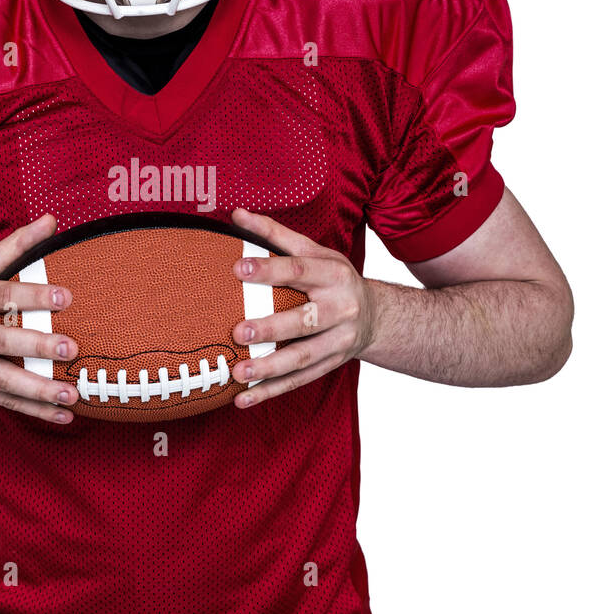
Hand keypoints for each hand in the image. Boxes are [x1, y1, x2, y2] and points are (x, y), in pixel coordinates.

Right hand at [0, 213, 78, 422]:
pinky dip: (33, 410)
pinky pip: (3, 401)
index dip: (33, 295)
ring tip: (72, 395)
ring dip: (38, 391)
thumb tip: (52, 220)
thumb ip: (14, 245)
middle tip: (71, 349)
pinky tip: (63, 415)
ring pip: (1, 380)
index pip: (0, 295)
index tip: (67, 296)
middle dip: (36, 346)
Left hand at [229, 207, 377, 406]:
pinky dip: (271, 391)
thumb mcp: (315, 251)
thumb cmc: (334, 279)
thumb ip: (275, 234)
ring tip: (239, 372)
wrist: (377, 316)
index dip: (269, 268)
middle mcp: (340, 309)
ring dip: (270, 368)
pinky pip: (299, 381)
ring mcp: (337, 342)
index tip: (238, 269)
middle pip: (305, 320)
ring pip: (303, 358)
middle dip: (273, 328)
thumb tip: (236, 214)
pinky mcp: (330, 365)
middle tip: (239, 332)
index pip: (299, 269)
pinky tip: (243, 399)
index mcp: (333, 275)